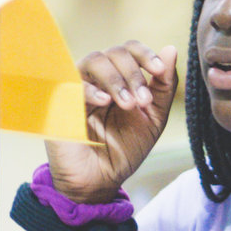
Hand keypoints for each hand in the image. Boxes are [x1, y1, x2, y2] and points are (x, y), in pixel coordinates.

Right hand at [45, 41, 176, 203]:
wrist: (100, 181)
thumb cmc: (124, 149)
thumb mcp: (153, 118)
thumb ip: (163, 87)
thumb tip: (171, 49)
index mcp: (118, 78)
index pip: (128, 50)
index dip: (145, 54)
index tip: (159, 70)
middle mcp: (97, 79)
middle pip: (113, 52)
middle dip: (134, 73)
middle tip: (143, 100)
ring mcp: (77, 88)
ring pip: (93, 60)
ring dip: (116, 79)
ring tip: (129, 104)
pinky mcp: (60, 102)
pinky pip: (72, 83)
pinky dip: (91, 89)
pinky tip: (106, 101)